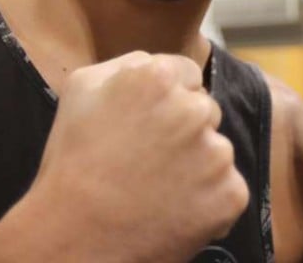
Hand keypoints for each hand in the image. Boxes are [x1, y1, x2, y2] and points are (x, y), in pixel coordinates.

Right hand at [0, 51, 248, 260]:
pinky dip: (208, 202)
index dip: (167, 102)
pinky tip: (172, 210)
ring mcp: (217, 154)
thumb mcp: (81, 89)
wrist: (74, 238)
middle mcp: (195, 109)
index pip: (187, 76)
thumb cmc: (72, 163)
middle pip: (205, 111)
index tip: (147, 126)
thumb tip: (155, 64)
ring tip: (155, 189)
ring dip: (197, 167)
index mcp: (159, 77)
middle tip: (148, 160)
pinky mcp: (230, 194)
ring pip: (218, 151)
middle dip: (184, 131)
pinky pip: (229, 190)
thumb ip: (127, 64)